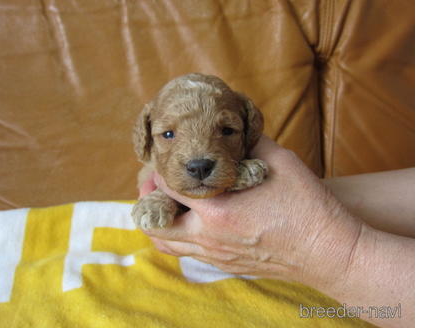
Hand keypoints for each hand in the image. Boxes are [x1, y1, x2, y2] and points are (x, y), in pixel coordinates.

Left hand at [138, 135, 363, 289]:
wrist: (328, 251)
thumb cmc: (307, 207)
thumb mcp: (279, 161)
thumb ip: (249, 142)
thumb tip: (233, 130)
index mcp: (218, 211)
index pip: (169, 187)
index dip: (161, 169)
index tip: (166, 157)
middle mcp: (209, 238)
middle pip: (156, 222)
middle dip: (149, 198)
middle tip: (154, 182)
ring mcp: (216, 256)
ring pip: (167, 244)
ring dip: (160, 221)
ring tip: (166, 202)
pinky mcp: (225, 265)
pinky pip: (187, 253)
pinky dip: (178, 236)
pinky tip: (190, 220)